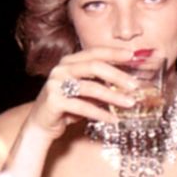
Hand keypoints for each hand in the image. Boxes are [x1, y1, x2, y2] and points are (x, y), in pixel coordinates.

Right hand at [25, 47, 142, 139]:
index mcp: (69, 62)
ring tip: (130, 103)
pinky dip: (101, 114)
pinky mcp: (54, 101)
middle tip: (135, 85)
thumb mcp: (85, 91)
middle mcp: (61, 69)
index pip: (94, 52)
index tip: (133, 56)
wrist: (41, 124)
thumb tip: (130, 80)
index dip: (114, 53)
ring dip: (113, 96)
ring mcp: (55, 84)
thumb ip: (100, 82)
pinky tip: (114, 119)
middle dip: (118, 75)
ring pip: (91, 87)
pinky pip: (83, 107)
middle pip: (94, 66)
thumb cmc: (67, 106)